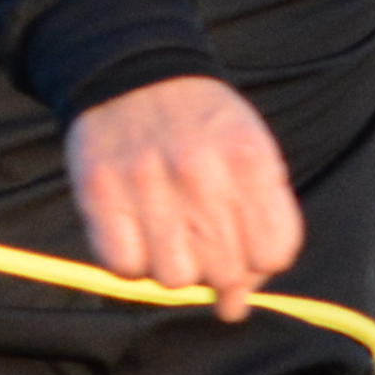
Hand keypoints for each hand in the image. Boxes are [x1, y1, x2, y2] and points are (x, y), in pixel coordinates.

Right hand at [67, 75, 298, 319]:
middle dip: (220, 274)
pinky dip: (132, 263)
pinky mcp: (100, 193)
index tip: (246, 255)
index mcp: (249, 159)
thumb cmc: (200, 123)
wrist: (134, 69)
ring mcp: (148, 183)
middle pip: (226, 273)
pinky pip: (124, 267)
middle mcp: (201, 173)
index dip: (261, 265)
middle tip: (203, 247)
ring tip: (169, 237)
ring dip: (174, 269)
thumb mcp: (248, 151)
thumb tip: (236, 305)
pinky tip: (137, 236)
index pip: (274, 252)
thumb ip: (259, 220)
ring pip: (175, 279)